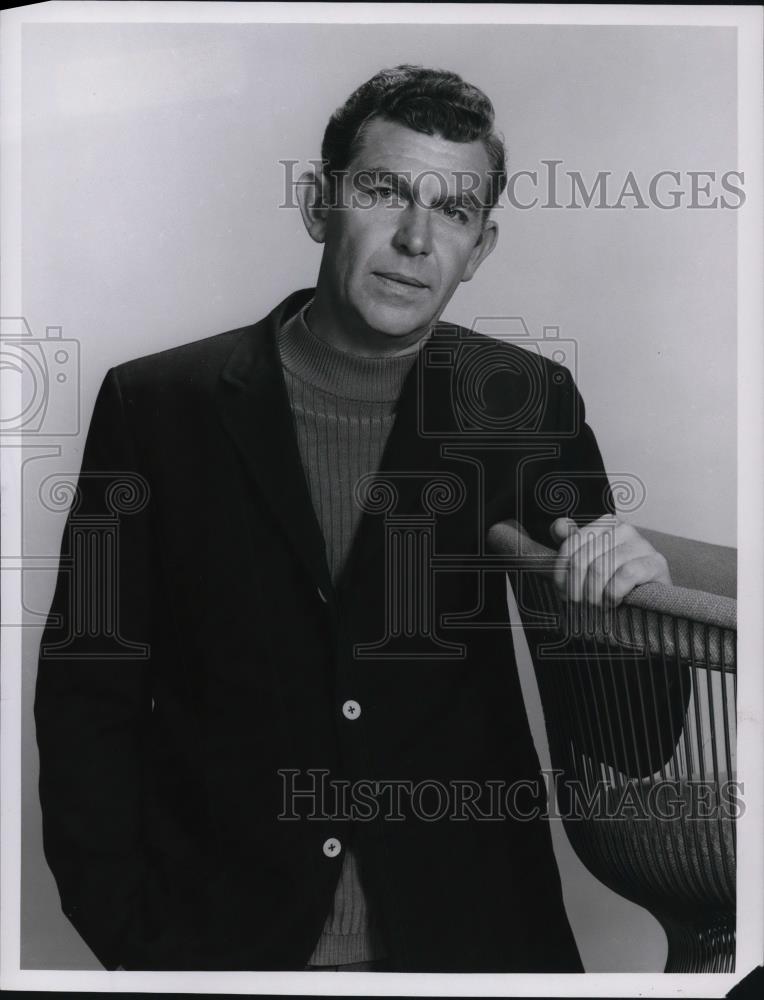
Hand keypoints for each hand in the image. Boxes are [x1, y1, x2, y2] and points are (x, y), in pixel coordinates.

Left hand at [550, 515, 671, 606]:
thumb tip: (557, 526)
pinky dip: (614, 593)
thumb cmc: (616, 578)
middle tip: (579, 603)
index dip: (561, 573)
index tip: (563, 592)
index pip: (570, 545)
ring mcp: (642, 544)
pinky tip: (614, 601)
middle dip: (576, 587)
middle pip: (582, 559)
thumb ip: (571, 542)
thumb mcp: (589, 560)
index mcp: (605, 524)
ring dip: (594, 594)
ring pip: (601, 568)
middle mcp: (624, 529)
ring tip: (597, 605)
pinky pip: (625, 575)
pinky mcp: (656, 562)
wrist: (650, 596)